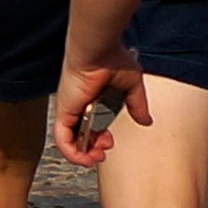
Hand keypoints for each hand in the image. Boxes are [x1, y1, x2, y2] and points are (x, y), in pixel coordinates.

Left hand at [53, 40, 151, 166]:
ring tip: (96, 157)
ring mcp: (68, 109)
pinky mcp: (64, 111)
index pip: (87, 126)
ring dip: (83, 155)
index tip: (110, 140)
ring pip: (68, 141)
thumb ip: (137, 104)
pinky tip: (86, 159)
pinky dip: (73, 154)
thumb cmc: (110, 58)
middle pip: (78, 137)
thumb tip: (146, 120)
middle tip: (103, 151)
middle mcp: (76, 105)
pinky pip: (62, 140)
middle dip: (93, 149)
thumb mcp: (131, 86)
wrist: (97, 48)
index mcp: (89, 99)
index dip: (98, 138)